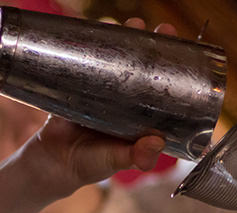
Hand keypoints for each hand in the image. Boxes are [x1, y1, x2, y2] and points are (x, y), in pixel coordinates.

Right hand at [26, 18, 176, 194]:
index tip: (183, 52)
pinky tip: (98, 29)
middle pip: (142, 66)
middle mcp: (125, 99)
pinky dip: (93, 44)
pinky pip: (88, 60)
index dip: (173, 69)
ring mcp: (102, 89)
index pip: (162, 87)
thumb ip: (135, 157)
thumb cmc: (91, 164)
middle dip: (152, 46)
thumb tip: (156, 143)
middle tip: (160, 29)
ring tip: (133, 24)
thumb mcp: (117, 160)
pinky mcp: (79, 83)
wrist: (52, 162)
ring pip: (117, 58)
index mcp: (141, 116)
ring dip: (125, 38)